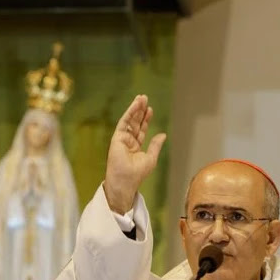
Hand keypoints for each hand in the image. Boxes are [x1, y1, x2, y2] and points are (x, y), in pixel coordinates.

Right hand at [103, 95, 166, 213]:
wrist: (126, 181)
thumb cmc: (137, 174)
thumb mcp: (150, 158)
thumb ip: (155, 145)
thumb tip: (163, 134)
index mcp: (135, 147)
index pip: (141, 130)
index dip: (145, 119)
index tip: (150, 109)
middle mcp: (128, 142)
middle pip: (135, 122)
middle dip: (140, 110)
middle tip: (145, 98)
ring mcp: (121, 139)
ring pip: (129, 121)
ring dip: (135, 108)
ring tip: (141, 98)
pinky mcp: (117, 138)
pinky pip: (124, 122)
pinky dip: (129, 113)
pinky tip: (135, 105)